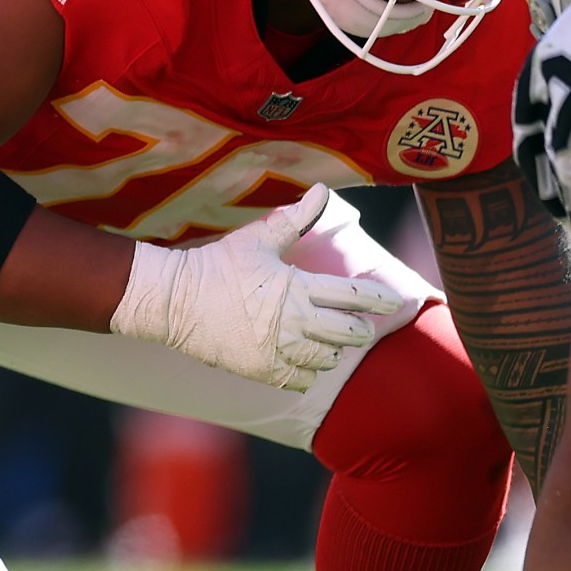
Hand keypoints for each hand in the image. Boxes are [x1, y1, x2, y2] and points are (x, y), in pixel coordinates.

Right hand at [111, 183, 404, 390]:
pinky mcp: (263, 371)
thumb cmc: (217, 265)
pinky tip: (300, 358)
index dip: (381, 299)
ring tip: (322, 339)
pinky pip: (304, 381)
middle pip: (350, 333)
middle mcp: (294, 322)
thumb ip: (296, 218)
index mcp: (298, 287)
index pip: (355, 297)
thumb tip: (322, 190)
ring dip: (331, 350)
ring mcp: (279, 350)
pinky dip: (308, 371)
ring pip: (329, 359)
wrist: (174, 302)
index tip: (396, 302)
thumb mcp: (257, 238)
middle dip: (358, 328)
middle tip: (355, 324)